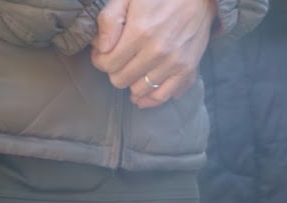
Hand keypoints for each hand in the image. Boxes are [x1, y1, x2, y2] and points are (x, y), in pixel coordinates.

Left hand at [94, 0, 215, 109]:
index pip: (108, 63)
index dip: (99, 59)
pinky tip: (144, 91)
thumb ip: (109, 20)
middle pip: (121, 80)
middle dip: (114, 70)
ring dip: (132, 82)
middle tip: (118, 59)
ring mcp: (174, 64)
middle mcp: (157, 53)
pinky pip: (164, 96)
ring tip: (133, 70)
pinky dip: (151, 97)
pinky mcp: (187, 71)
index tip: (102, 52)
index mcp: (139, 32)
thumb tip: (101, 48)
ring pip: (140, 91)